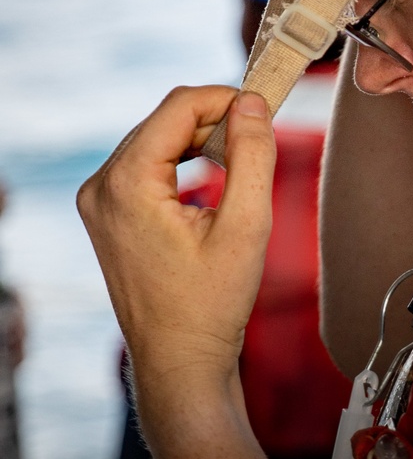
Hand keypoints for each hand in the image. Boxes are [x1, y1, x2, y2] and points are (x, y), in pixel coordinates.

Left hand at [77, 86, 275, 399]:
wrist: (180, 360)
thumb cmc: (211, 303)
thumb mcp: (246, 225)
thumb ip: (252, 155)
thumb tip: (252, 102)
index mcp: (125, 184)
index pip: (178, 107)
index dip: (226, 98)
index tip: (266, 109)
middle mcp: (101, 186)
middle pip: (166, 119)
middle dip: (216, 119)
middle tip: (263, 137)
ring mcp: (99, 200)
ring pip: (158, 138)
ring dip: (202, 139)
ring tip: (243, 163)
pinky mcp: (108, 213)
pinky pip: (149, 163)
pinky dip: (185, 159)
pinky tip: (217, 179)